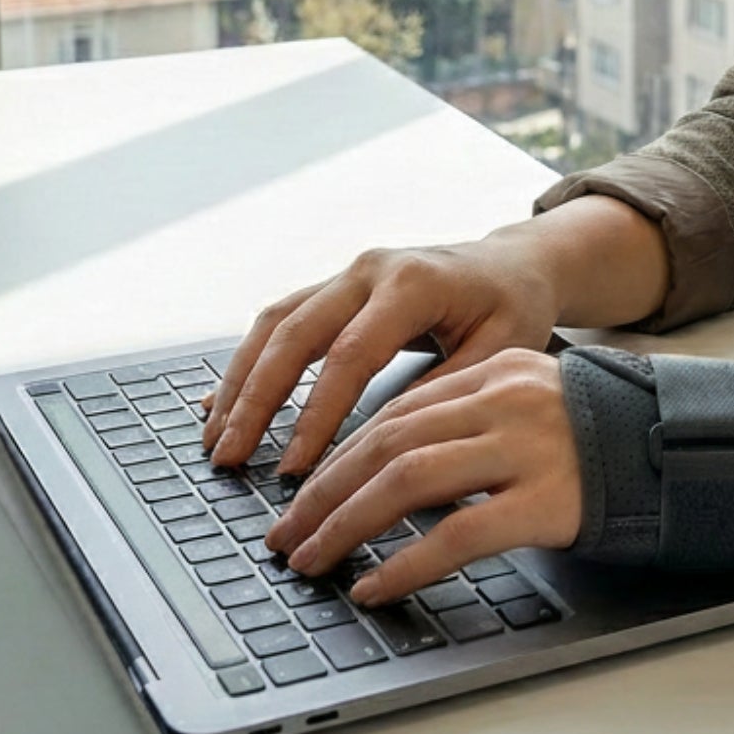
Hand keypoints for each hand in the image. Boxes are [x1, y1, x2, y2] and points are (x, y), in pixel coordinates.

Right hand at [201, 238, 561, 473]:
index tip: (293, 469)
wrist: (516, 264)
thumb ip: (441, 392)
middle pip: (294, 333)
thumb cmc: (513, 309)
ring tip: (216, 439)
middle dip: (256, 400)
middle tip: (228, 459)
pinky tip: (224, 402)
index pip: (350, 355)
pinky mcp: (338, 287)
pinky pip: (282, 321)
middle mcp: (370, 270)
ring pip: (276, 323)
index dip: (316, 415)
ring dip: (241, 381)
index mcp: (413, 283)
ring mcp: (349, 274)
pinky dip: (250, 361)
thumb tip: (382, 449)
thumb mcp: (499, 351)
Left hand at [264, 347, 581, 601]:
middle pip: (388, 440)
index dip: (338, 455)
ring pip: (407, 480)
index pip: (397, 410)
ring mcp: (528, 447)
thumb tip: (385, 466)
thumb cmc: (603, 438)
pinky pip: (457, 534)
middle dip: (324, 492)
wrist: (686, 452)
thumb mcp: (533, 405)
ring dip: (346, 524)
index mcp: (499, 369)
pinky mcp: (547, 499)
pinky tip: (375, 586)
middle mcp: (507, 399)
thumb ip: (472, 420)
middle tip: (284, 535)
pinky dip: (405, 563)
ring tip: (312, 560)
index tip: (300, 495)